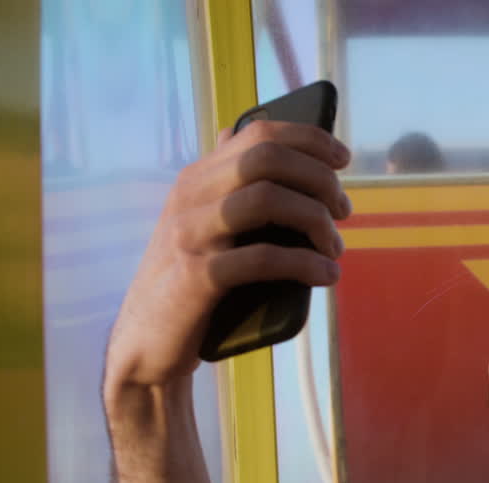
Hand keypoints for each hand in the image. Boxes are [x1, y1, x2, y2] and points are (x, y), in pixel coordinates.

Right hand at [106, 121, 351, 387]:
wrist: (145, 343)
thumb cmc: (189, 283)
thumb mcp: (205, 225)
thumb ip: (228, 188)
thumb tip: (253, 142)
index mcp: (198, 178)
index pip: (258, 133)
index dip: (309, 139)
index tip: (343, 159)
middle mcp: (190, 196)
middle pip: (267, 158)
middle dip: (319, 179)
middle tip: (343, 210)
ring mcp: (190, 234)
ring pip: (267, 200)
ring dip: (316, 221)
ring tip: (335, 249)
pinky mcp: (197, 276)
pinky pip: (262, 259)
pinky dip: (304, 264)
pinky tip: (325, 275)